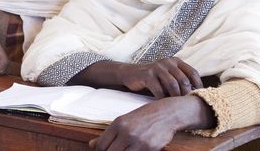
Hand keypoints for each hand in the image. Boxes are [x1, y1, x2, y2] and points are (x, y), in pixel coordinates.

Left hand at [90, 97, 207, 150]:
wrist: (168, 113)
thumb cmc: (145, 117)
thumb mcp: (124, 121)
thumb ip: (108, 134)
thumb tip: (91, 145)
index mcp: (118, 124)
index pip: (101, 145)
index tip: (106, 150)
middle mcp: (126, 132)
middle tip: (116, 150)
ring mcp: (138, 141)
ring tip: (127, 149)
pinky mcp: (149, 148)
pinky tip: (136, 150)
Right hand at [118, 58, 202, 97]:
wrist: (131, 74)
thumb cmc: (153, 78)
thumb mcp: (168, 74)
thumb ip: (179, 79)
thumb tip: (195, 94)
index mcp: (175, 61)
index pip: (193, 72)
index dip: (198, 85)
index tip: (198, 96)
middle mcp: (168, 62)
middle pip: (184, 80)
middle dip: (186, 94)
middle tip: (185, 105)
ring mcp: (157, 68)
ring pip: (172, 85)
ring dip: (175, 97)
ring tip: (175, 106)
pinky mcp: (147, 75)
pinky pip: (158, 89)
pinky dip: (162, 99)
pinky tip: (162, 104)